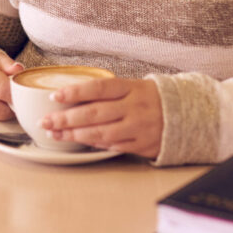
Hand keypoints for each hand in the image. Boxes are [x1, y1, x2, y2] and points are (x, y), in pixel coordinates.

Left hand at [39, 78, 162, 158]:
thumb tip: (72, 95)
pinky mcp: (142, 145)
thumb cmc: (151, 98)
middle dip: (66, 118)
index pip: (99, 87)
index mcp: (131, 87)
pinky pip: (113, 146)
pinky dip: (94, 144)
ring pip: (101, 132)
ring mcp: (139, 127)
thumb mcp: (133, 87)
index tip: (55, 96)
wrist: (187, 114)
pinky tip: (78, 142)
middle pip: (95, 112)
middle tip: (45, 121)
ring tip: (54, 134)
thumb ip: (108, 92)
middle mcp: (134, 107)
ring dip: (74, 135)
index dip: (76, 91)